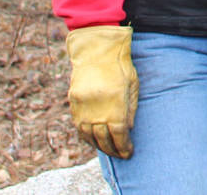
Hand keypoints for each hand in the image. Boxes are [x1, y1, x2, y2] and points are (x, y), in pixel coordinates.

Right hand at [65, 25, 137, 158]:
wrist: (96, 50)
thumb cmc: (119, 66)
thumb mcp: (132, 86)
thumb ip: (130, 109)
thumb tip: (127, 130)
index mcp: (114, 106)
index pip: (119, 135)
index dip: (123, 147)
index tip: (129, 153)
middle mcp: (97, 110)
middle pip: (103, 139)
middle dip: (113, 150)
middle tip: (120, 155)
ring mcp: (83, 108)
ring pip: (89, 136)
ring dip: (98, 146)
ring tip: (107, 150)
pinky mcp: (74, 103)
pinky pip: (79, 126)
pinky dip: (86, 136)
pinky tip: (93, 139)